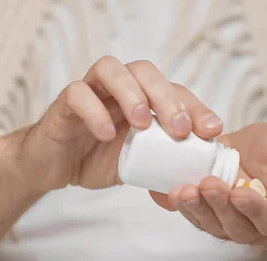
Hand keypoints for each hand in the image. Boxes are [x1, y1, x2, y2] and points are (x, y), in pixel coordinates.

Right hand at [19, 56, 223, 190]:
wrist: (54, 167)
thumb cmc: (97, 159)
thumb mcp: (137, 167)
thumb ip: (160, 169)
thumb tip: (190, 185)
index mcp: (141, 98)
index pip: (173, 90)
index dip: (196, 107)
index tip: (211, 130)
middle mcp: (117, 88)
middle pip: (144, 70)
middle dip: (167, 97)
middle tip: (180, 129)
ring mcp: (90, 91)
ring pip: (110, 68)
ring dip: (131, 93)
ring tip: (142, 124)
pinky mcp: (63, 104)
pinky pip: (77, 94)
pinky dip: (94, 111)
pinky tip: (106, 135)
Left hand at [151, 122, 266, 248]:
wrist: (259, 144)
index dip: (254, 210)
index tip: (239, 192)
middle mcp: (256, 228)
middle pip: (237, 229)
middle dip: (220, 207)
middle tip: (208, 184)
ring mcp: (230, 222)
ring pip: (213, 226)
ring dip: (197, 209)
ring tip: (184, 190)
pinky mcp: (209, 213)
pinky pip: (195, 216)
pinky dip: (183, 205)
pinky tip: (174, 191)